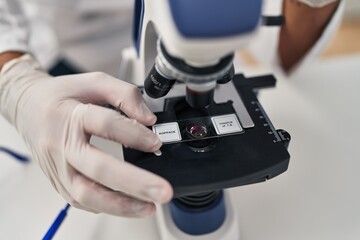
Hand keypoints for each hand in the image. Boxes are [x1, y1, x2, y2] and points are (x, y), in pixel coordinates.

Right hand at [0, 54, 172, 216]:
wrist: (28, 108)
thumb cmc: (60, 95)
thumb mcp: (94, 82)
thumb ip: (124, 95)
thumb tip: (149, 120)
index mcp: (69, 115)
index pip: (106, 125)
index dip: (135, 134)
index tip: (156, 143)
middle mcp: (61, 145)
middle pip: (99, 169)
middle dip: (135, 183)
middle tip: (161, 191)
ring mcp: (58, 168)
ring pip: (87, 194)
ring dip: (121, 205)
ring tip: (148, 207)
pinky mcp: (59, 181)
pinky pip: (82, 200)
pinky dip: (107, 206)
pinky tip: (128, 206)